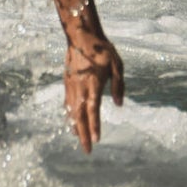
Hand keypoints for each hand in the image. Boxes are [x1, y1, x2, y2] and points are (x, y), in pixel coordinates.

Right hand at [64, 33, 124, 152]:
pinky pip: (67, 103)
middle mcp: (80, 87)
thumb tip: (119, 105)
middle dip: (83, 134)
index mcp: (93, 84)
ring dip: (76, 127)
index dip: (95, 126)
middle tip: (87, 150)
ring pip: (72, 111)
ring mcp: (71, 85)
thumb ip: (118, 85)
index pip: (93, 110)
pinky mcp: (67, 82)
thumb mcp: (117, 65)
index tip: (97, 140)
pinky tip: (71, 121)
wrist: (80, 35)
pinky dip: (69, 115)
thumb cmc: (102, 49)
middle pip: (80, 116)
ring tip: (79, 140)